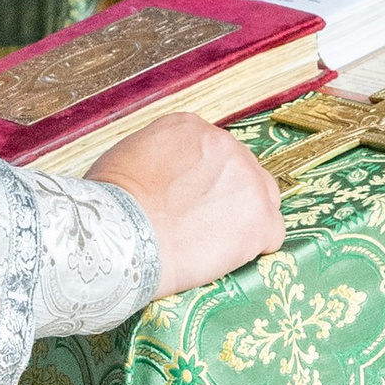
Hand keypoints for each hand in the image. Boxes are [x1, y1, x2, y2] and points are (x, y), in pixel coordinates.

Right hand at [90, 113, 283, 296]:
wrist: (123, 237)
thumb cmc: (112, 206)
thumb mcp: (126, 157)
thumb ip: (155, 156)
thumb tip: (159, 174)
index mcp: (190, 128)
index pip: (211, 151)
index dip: (202, 180)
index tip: (188, 200)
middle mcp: (225, 145)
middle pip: (241, 171)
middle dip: (227, 195)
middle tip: (202, 224)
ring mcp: (248, 181)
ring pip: (263, 198)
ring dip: (245, 218)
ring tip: (215, 242)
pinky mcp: (261, 219)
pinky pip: (272, 232)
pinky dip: (255, 247)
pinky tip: (229, 256)